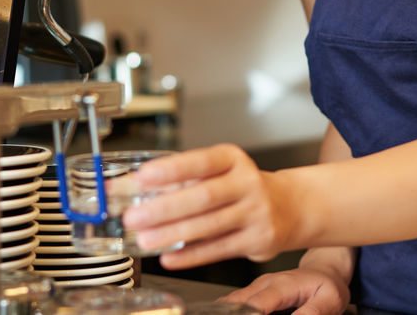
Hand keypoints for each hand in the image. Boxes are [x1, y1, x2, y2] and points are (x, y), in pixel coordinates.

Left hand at [121, 144, 301, 268]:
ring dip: (173, 234)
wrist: (290, 206)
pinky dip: (191, 255)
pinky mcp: (257, 240)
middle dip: (164, 208)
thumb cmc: (240, 186)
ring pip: (209, 226)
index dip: (171, 170)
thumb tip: (127, 187)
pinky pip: (218, 250)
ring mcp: (255, 213)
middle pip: (203, 196)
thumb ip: (178, 178)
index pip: (200, 161)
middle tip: (134, 217)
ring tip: (145, 239)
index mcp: (232, 159)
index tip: (142, 177)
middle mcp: (247, 183)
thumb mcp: (217, 171)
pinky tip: (170, 257)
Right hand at [221, 267, 351, 314]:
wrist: (323, 271)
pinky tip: (229, 313)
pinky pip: (234, 304)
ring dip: (229, 311)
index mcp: (281, 286)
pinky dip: (231, 310)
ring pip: (230, 303)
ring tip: (229, 314)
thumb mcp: (330, 300)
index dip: (247, 314)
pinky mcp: (253, 294)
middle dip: (230, 313)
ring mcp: (255, 288)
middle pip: (236, 304)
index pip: (256, 304)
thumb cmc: (327, 286)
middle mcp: (263, 284)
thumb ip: (313, 313)